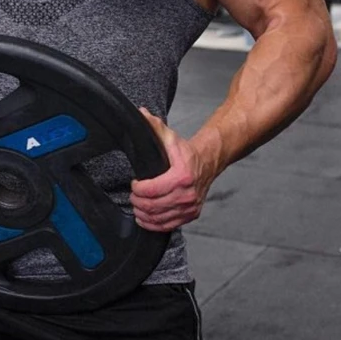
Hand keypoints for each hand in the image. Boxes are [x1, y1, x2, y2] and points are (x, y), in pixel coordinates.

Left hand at [129, 108, 211, 231]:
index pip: (152, 190)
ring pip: (159, 219)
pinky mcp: (191, 214)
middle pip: (154, 207)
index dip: (138, 189)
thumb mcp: (169, 137)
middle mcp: (188, 194)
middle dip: (138, 202)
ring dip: (143, 215)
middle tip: (133, 196)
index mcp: (181, 175)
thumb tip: (140, 113)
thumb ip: (153, 126)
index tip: (134, 183)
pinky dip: (154, 225)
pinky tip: (145, 218)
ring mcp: (190, 206)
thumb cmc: (186, 152)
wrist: (208, 162)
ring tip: (137, 206)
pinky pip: (169, 226)